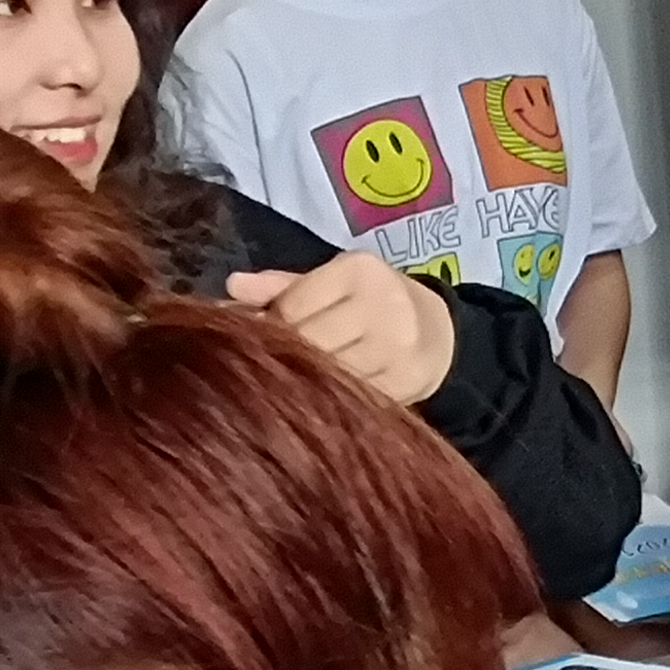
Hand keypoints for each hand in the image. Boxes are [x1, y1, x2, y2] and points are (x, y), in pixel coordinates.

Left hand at [226, 249, 457, 405]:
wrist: (438, 332)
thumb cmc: (368, 304)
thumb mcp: (330, 284)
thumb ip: (280, 287)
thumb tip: (231, 287)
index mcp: (357, 271)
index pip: (292, 307)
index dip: (273, 327)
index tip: (272, 338)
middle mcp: (382, 303)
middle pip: (310, 342)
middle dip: (292, 356)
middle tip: (287, 364)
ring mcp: (397, 345)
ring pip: (331, 373)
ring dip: (313, 381)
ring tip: (308, 380)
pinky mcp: (407, 380)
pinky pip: (354, 396)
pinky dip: (339, 399)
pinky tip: (334, 395)